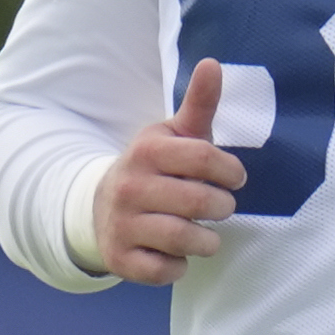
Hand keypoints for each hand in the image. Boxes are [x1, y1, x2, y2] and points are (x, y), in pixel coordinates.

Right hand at [97, 61, 245, 285]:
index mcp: (147, 151)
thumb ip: (198, 104)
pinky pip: (164, 270)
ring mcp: (122, 224)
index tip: (235, 178)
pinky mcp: (120, 259)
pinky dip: (179, 266)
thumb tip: (212, 63)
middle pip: (198, 201)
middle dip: (222, 207)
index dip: (230, 170)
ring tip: (206, 234)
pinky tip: (177, 254)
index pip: (203, 157)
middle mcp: (130, 186)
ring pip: (184, 239)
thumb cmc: (153, 169)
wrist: (99, 208)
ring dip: (206, 240)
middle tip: (221, 207)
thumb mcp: (172, 136)